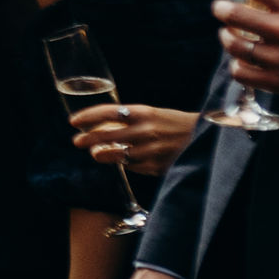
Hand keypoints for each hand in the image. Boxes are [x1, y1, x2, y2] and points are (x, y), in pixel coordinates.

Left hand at [71, 99, 197, 175]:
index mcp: (144, 113)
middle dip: (87, 139)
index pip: (107, 112)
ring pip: (115, 155)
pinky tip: (120, 160)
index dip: (87, 117)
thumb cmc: (175, 124)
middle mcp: (145, 130)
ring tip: (95, 153)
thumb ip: (130, 119)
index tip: (74, 121)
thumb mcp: (153, 114)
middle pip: (106, 136)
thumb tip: (102, 124)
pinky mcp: (156, 166)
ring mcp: (150, 150)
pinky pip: (132, 166)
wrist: (204, 138)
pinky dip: (124, 163)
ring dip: (101, 154)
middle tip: (77, 141)